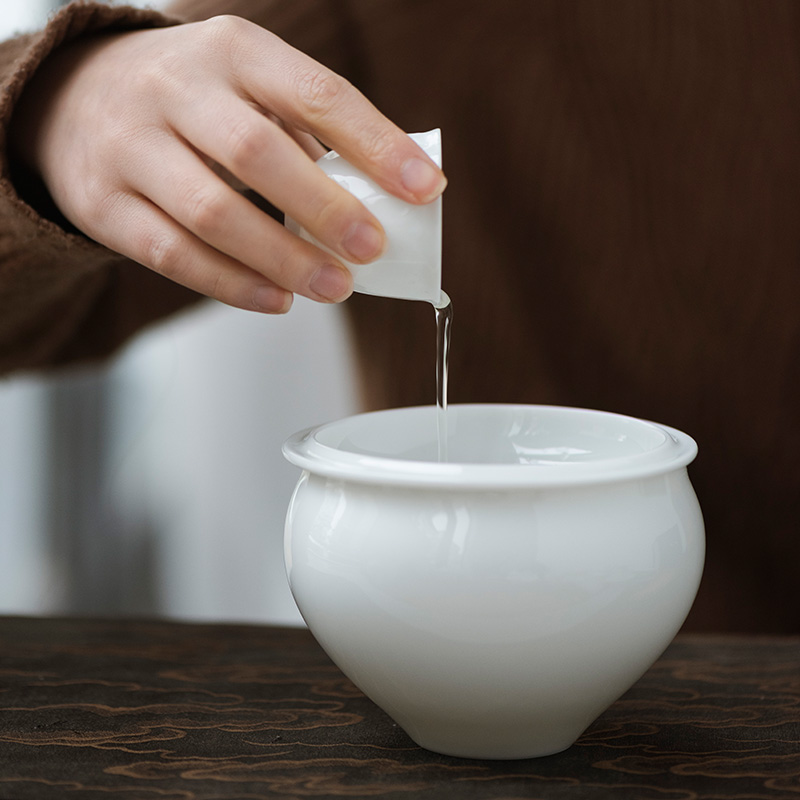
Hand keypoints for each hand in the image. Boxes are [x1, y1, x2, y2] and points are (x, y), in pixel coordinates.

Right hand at [11, 16, 446, 312]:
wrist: (75, 100)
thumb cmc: (195, 102)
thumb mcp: (250, 88)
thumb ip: (310, 135)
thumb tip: (386, 199)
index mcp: (232, 50)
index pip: (316, 93)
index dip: (377, 143)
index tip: (426, 188)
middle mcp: (174, 88)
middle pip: (257, 153)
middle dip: (325, 209)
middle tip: (372, 249)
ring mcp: (130, 146)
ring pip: (212, 211)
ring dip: (283, 258)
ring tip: (334, 288)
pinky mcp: (104, 204)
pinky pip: (173, 254)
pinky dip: (233, 284)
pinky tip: (278, 299)